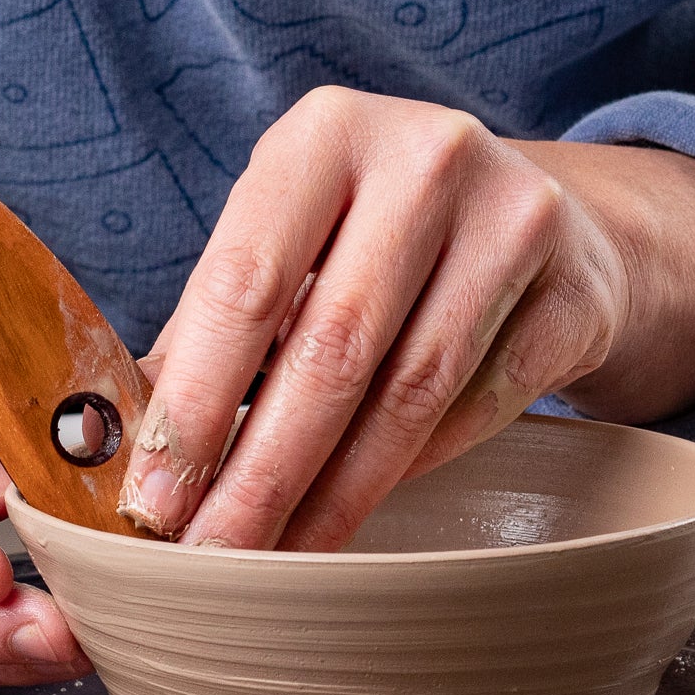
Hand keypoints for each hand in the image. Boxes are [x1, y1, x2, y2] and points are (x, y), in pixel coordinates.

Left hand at [119, 87, 694, 550]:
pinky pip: (476, 410)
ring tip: (274, 560)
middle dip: (259, 475)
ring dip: (331, 494)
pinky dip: (406, 472)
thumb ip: (213, 329)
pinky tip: (351, 515)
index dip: (193, 406)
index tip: (152, 503)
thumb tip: (119, 444)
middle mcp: (424, 158)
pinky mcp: (576, 292)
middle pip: (329, 349)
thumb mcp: (292, 245)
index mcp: (324, 134)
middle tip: (209, 560)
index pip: (242, 285)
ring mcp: (516, 219)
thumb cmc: (379, 237)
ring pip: (408, 392)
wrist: (547, 219)